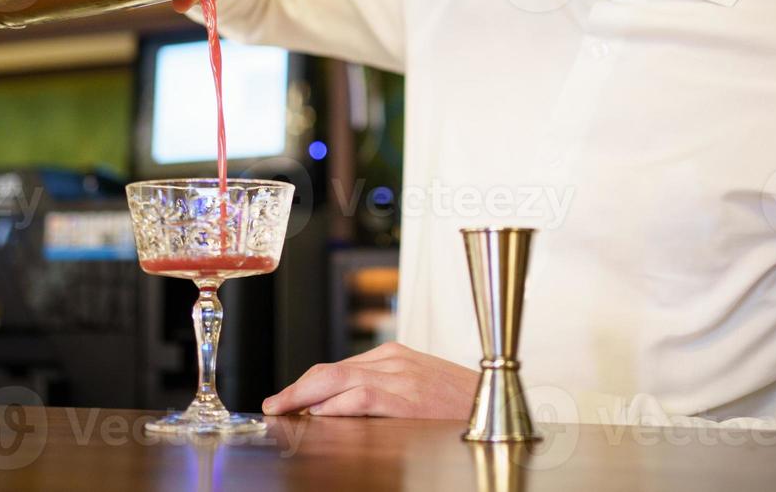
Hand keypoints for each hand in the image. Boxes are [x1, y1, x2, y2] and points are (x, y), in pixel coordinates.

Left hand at [262, 341, 478, 419]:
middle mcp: (393, 361)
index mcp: (394, 356)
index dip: (306, 385)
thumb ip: (385, 392)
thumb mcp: (420, 390)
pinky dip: (333, 408)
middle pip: (330, 371)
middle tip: (273, 405)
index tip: (287, 400)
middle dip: (296, 389)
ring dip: (304, 399)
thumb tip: (340, 409)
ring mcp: (399, 378)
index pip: (338, 368)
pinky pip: (359, 399)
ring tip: (283, 413)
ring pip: (336, 382)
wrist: (502, 408)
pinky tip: (316, 418)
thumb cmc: (462, 406)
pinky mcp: (406, 398)